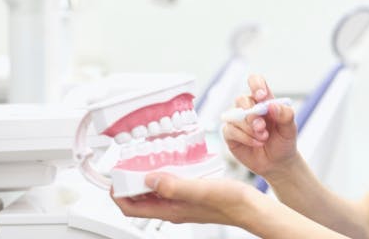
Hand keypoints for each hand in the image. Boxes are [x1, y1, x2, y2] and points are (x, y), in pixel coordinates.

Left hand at [112, 173, 257, 225]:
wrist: (251, 208)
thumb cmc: (231, 202)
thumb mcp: (200, 189)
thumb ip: (174, 186)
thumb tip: (149, 179)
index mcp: (171, 210)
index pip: (132, 208)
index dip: (118, 193)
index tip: (116, 176)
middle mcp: (173, 208)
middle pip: (141, 199)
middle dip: (131, 182)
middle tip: (130, 163)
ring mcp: (182, 203)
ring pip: (155, 191)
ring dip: (148, 176)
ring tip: (149, 159)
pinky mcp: (192, 196)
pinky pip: (171, 186)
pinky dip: (166, 174)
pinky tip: (175, 162)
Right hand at [222, 75, 299, 178]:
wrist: (278, 163)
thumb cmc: (284, 142)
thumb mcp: (290, 129)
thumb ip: (285, 115)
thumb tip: (272, 105)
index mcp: (264, 100)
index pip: (255, 81)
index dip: (256, 85)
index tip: (261, 97)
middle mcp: (249, 107)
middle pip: (242, 99)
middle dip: (252, 115)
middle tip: (263, 127)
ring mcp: (238, 120)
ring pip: (235, 116)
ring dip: (250, 129)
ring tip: (263, 138)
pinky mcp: (230, 133)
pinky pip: (230, 130)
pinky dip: (245, 138)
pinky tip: (257, 143)